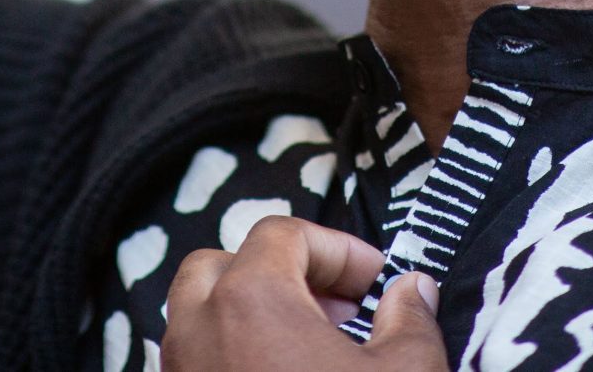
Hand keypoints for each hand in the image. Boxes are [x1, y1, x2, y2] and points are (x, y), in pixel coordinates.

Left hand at [160, 218, 444, 371]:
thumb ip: (411, 321)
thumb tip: (413, 290)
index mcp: (249, 299)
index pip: (282, 233)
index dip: (338, 250)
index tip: (377, 282)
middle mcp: (196, 328)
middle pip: (223, 265)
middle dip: (279, 276)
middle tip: (336, 312)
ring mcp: (179, 370)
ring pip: (198, 316)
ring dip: (250, 317)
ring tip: (309, 347)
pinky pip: (193, 362)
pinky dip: (229, 356)